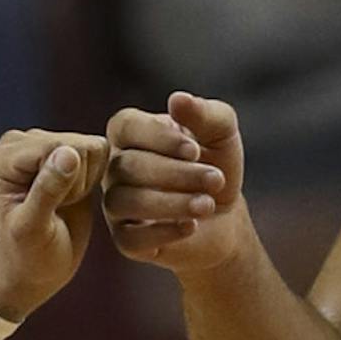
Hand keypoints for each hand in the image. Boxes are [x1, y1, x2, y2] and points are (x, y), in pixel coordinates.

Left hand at [0, 130, 109, 321]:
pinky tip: (76, 196)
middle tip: (59, 208)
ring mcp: (44, 144)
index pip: (57, 146)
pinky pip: (100, 151)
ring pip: (92, 146)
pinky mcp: (65, 149)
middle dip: (77, 181)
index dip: (67, 181)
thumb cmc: (29, 254)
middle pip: (77, 144)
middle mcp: (21, 142)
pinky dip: (96, 177)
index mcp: (4, 156)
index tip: (51, 209)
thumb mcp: (33, 229)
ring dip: (87, 180)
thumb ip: (47, 190)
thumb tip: (69, 153)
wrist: (37, 267)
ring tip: (64, 203)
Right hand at [104, 92, 243, 272]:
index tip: (195, 149)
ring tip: (208, 204)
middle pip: (127, 166)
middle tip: (216, 179)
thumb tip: (177, 99)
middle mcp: (115, 167)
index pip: (125, 126)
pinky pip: (130, 238)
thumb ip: (204, 113)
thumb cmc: (216, 163)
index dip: (158, 137)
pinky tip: (192, 226)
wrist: (225, 215)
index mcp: (130, 133)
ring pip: (124, 201)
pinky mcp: (126, 240)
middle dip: (177, 173)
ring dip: (171, 202)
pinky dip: (163, 231)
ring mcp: (116, 204)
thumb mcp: (221, 132)